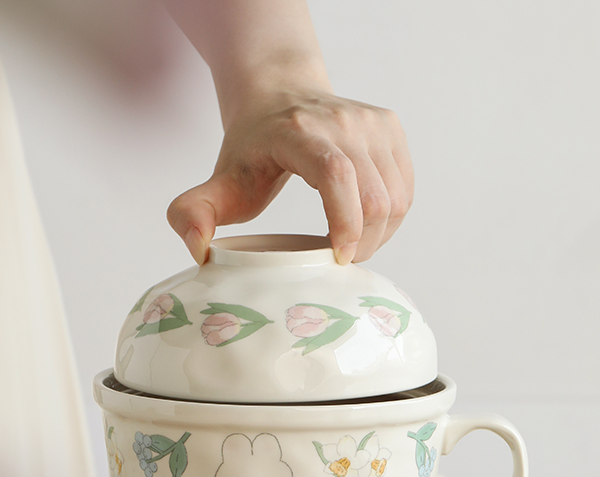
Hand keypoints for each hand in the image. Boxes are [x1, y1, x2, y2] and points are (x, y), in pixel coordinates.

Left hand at [167, 90, 413, 265]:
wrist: (279, 91)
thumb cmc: (253, 145)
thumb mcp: (220, 181)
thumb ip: (194, 215)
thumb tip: (199, 252)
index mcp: (299, 132)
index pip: (336, 176)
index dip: (345, 222)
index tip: (338, 258)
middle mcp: (343, 121)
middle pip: (374, 197)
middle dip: (362, 243)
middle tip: (338, 262)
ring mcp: (372, 122)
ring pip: (396, 198)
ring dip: (379, 236)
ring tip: (350, 246)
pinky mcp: (390, 129)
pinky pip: (404, 189)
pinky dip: (391, 219)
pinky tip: (365, 226)